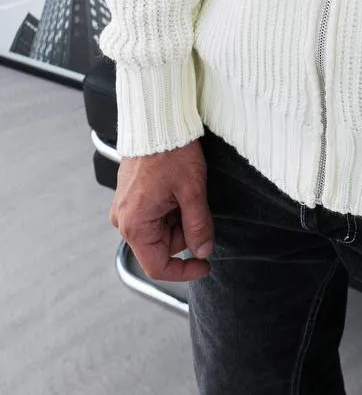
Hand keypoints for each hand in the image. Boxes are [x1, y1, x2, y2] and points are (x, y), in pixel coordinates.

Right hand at [109, 139, 214, 282]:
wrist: (155, 123)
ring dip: (178, 218)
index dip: (184, 271)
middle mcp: (124, 221)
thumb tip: (203, 250)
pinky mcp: (130, 199)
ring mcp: (125, 209)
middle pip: (161, 247)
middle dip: (184, 232)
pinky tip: (174, 190)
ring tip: (183, 191)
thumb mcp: (192, 191)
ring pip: (160, 231)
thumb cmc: (170, 151)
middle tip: (194, 204)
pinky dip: (170, 209)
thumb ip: (198, 226)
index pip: (158, 267)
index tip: (205, 266)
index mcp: (135, 225)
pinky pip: (154, 216)